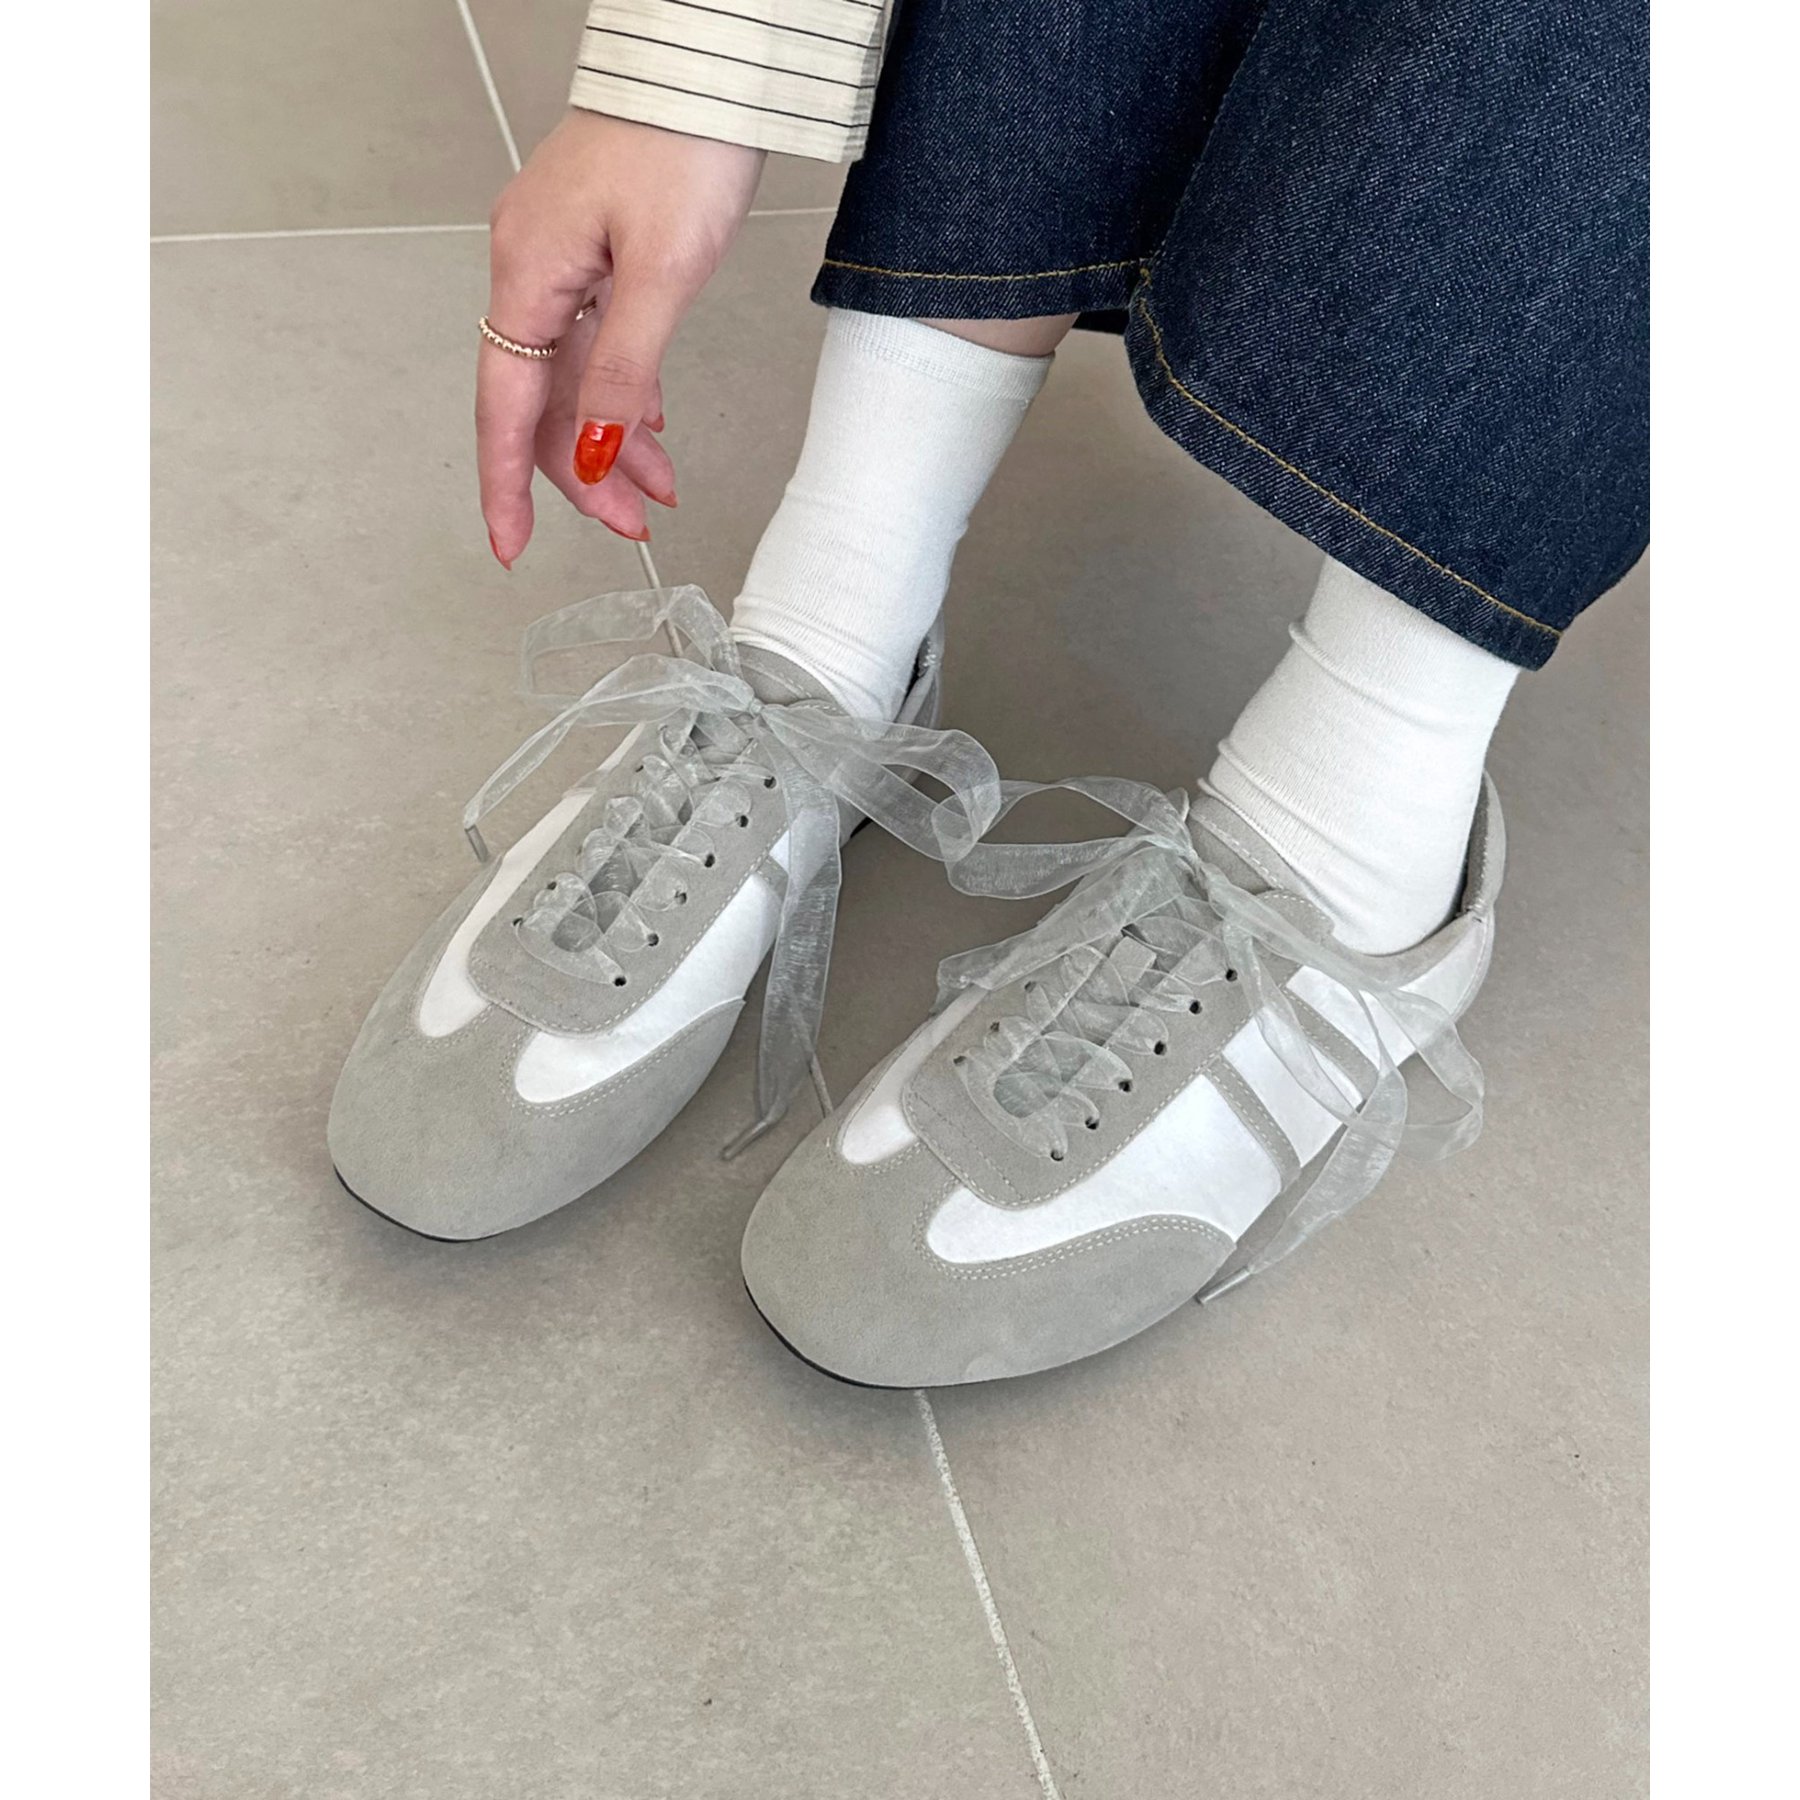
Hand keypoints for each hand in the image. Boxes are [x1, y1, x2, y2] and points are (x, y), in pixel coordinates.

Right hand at [477, 112, 763, 563]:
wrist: (707, 64)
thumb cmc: (683, 144)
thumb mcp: (662, 274)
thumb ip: (624, 372)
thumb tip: (590, 452)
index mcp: (529, 274)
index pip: (506, 408)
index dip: (508, 484)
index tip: (510, 545)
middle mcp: (530, 268)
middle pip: (542, 401)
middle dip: (584, 472)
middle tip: (632, 525)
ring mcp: (559, 258)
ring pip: (574, 377)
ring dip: (613, 438)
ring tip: (659, 489)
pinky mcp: (592, 248)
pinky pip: (595, 341)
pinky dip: (623, 390)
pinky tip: (650, 425)